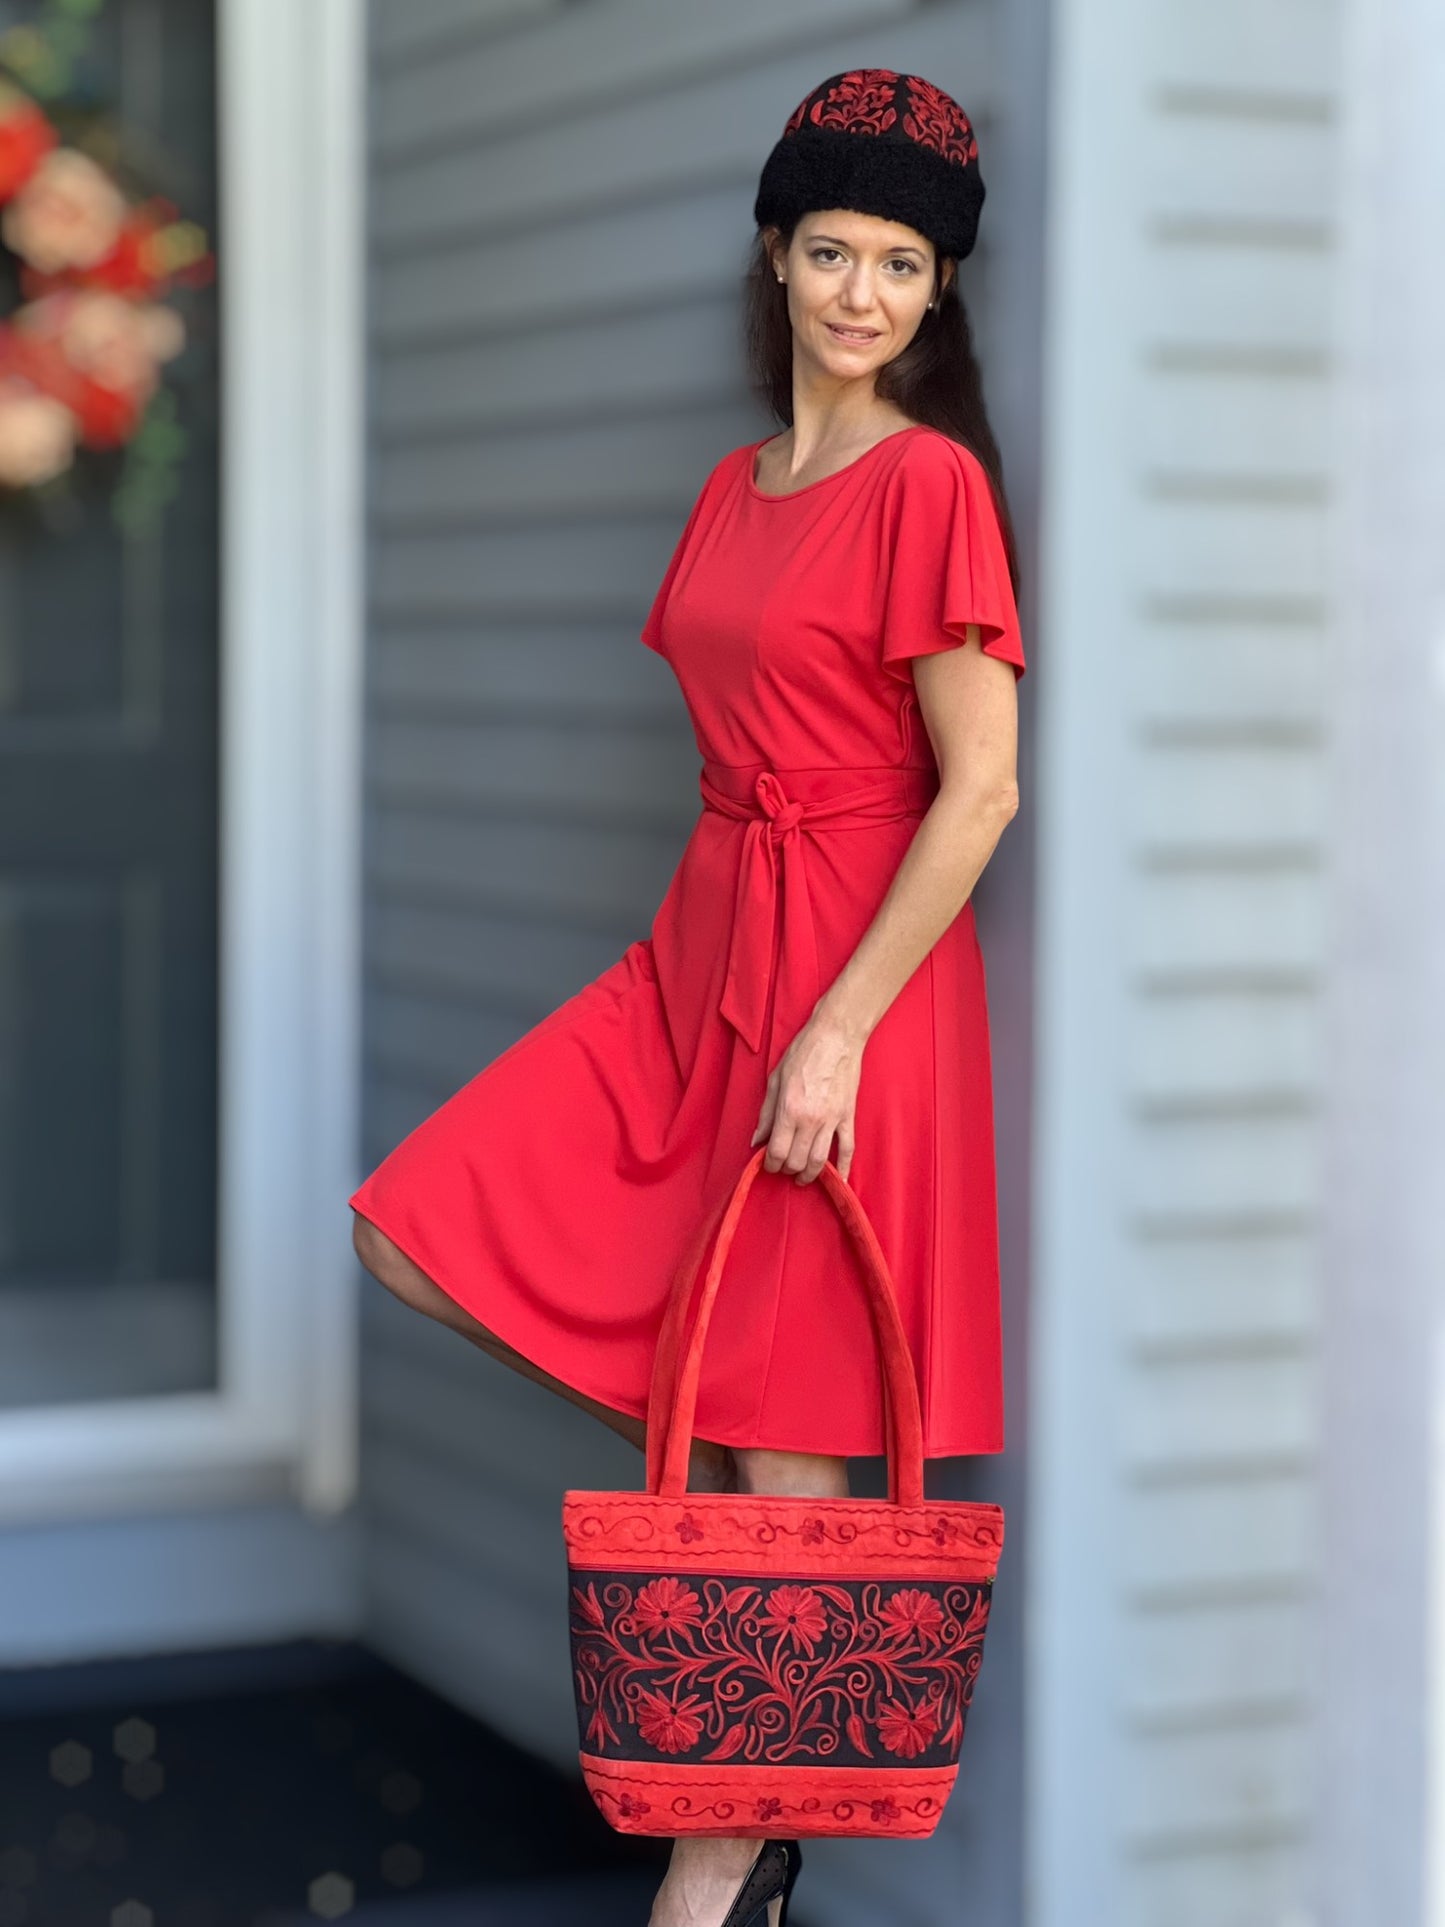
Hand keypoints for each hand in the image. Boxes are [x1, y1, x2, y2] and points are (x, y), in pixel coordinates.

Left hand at [750, 1009, 863, 1184]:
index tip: (768, 1164)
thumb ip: (766, 1113)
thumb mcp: (775, 1079)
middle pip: (796, 1161)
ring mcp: (832, 1120)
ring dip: (809, 1174)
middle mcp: (810, 1120)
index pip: (777, 1152)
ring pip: (819, 1161)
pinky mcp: (848, 1117)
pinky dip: (844, 1168)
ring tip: (802, 1177)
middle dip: (787, 1169)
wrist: (837, 1036)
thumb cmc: (803, 1052)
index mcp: (789, 1110)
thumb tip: (757, 1139)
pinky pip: (848, 1149)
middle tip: (783, 1167)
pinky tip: (840, 1181)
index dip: (770, 1164)